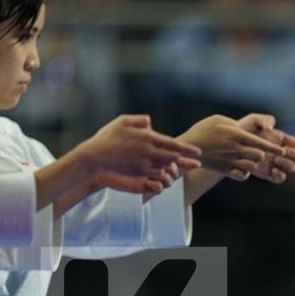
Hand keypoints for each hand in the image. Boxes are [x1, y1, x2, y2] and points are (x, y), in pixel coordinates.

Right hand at [79, 115, 201, 190]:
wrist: (96, 157)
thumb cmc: (108, 137)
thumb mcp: (122, 121)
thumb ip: (139, 120)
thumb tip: (150, 123)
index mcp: (147, 137)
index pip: (172, 144)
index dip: (187, 149)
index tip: (198, 151)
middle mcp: (148, 152)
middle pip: (173, 157)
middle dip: (187, 159)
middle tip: (197, 161)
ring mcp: (144, 164)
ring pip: (167, 166)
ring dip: (177, 167)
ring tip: (186, 167)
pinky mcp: (139, 173)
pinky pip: (157, 175)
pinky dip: (165, 173)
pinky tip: (169, 172)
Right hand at [180, 113, 286, 180]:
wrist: (186, 148)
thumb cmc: (203, 130)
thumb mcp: (218, 119)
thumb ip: (235, 124)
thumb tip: (246, 129)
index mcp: (235, 135)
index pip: (260, 142)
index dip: (273, 147)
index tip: (282, 150)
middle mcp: (235, 149)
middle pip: (259, 156)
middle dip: (262, 154)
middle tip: (259, 151)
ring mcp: (230, 161)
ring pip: (252, 166)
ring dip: (254, 163)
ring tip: (248, 158)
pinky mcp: (224, 170)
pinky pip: (243, 176)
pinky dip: (245, 173)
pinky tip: (241, 167)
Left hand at [237, 112, 294, 183]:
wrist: (228, 146)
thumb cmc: (241, 130)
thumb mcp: (252, 120)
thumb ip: (263, 120)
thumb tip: (271, 129)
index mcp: (281, 139)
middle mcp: (281, 152)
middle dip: (294, 155)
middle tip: (282, 153)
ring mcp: (275, 164)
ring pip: (291, 168)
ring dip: (288, 165)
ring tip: (276, 160)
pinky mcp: (267, 174)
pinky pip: (280, 179)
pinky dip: (280, 176)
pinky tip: (273, 171)